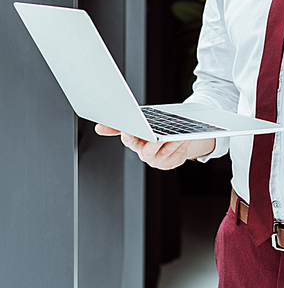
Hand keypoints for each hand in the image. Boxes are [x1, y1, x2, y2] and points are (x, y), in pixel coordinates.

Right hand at [95, 124, 215, 169]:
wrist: (173, 141)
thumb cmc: (152, 131)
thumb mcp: (138, 124)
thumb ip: (119, 126)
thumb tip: (98, 128)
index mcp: (135, 143)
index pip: (129, 140)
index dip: (128, 136)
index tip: (128, 131)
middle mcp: (145, 154)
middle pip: (147, 151)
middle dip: (151, 143)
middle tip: (154, 136)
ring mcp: (158, 160)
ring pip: (165, 150)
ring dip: (170, 141)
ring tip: (175, 132)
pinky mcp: (170, 163)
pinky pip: (176, 154)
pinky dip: (179, 145)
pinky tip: (182, 138)